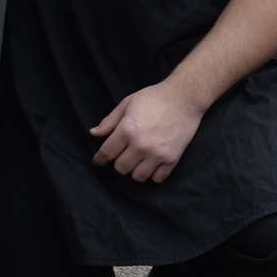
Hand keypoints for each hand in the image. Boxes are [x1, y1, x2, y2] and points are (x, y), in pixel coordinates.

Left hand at [89, 82, 203, 183]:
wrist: (183, 99)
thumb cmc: (153, 98)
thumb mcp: (127, 104)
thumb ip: (109, 121)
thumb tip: (93, 134)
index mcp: (127, 130)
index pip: (107, 153)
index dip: (99, 159)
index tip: (98, 161)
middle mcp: (141, 145)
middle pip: (121, 168)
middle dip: (118, 162)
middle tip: (122, 155)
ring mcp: (157, 154)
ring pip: (138, 177)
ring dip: (135, 170)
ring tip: (137, 161)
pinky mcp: (172, 159)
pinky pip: (157, 178)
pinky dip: (152, 174)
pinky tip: (151, 164)